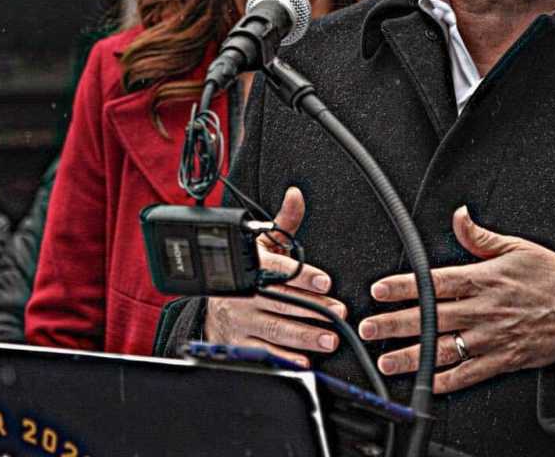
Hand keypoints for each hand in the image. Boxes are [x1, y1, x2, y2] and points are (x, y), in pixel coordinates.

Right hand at [205, 187, 345, 367]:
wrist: (214, 308)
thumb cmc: (249, 274)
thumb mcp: (262, 246)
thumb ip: (284, 224)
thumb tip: (296, 195)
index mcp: (252, 267)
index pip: (277, 270)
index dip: (302, 277)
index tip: (326, 283)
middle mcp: (244, 295)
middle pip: (280, 302)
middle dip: (313, 309)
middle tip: (339, 313)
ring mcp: (240, 321)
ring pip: (275, 328)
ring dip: (304, 335)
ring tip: (330, 339)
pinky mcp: (240, 344)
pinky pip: (264, 352)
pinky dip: (285, 357)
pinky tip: (304, 359)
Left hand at [358, 205, 554, 392]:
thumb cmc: (551, 278)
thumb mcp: (518, 247)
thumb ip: (481, 237)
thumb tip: (460, 216)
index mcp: (484, 280)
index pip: (435, 283)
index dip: (404, 287)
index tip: (379, 290)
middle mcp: (484, 310)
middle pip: (431, 318)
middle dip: (396, 324)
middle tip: (369, 327)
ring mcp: (492, 338)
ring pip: (444, 349)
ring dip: (412, 356)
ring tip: (386, 361)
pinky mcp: (502, 360)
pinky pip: (468, 374)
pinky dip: (445, 380)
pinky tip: (425, 382)